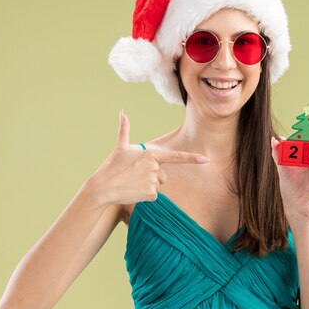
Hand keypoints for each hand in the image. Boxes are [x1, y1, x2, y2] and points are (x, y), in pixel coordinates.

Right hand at [88, 110, 209, 204]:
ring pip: (157, 185)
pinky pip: (153, 195)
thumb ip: (124, 130)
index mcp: (151, 154)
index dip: (192, 158)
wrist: (102, 186)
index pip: (175, 156)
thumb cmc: (111, 166)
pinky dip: (144, 196)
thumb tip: (122, 112)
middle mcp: (155, 166)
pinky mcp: (151, 193)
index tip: (206, 160)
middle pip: (162, 175)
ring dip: (147, 186)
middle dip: (152, 177)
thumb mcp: (120, 147)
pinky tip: (133, 191)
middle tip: (134, 175)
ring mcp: (153, 180)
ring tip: (132, 182)